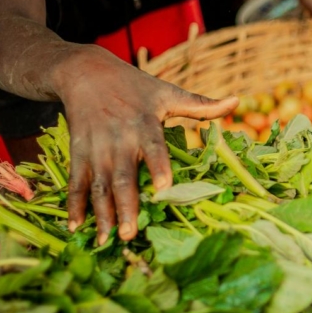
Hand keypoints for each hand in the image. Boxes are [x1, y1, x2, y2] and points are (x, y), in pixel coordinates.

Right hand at [57, 47, 236, 244]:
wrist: (85, 72)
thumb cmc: (135, 86)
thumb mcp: (167, 92)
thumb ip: (200, 105)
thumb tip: (237, 100)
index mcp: (144, 124)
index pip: (153, 147)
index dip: (158, 166)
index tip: (165, 188)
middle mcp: (119, 139)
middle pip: (122, 176)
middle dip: (126, 205)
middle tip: (131, 233)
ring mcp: (96, 148)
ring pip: (98, 185)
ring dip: (102, 213)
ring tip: (108, 240)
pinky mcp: (79, 153)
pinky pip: (76, 182)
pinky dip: (74, 205)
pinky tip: (76, 227)